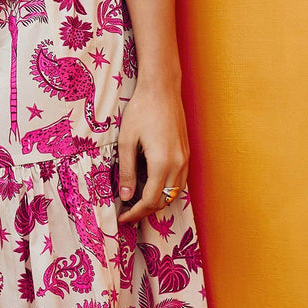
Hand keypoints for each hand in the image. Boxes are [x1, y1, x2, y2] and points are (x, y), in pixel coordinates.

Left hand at [115, 78, 189, 223]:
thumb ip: (127, 171)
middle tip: (127, 213)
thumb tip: (125, 196)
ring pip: (174, 192)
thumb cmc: (141, 111)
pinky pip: (179, 181)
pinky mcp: (186, 153)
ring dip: (157, 201)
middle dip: (145, 211)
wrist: (162, 89)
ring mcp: (185, 159)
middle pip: (164, 200)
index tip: (121, 218)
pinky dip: (166, 189)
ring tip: (137, 203)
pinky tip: (152, 186)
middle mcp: (178, 164)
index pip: (150, 200)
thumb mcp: (126, 141)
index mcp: (162, 163)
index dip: (135, 213)